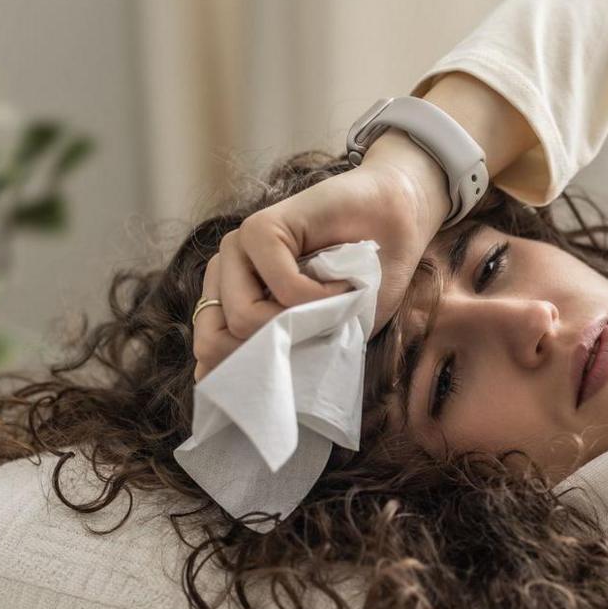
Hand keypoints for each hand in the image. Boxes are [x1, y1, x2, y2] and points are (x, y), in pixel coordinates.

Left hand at [193, 134, 448, 381]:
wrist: (400, 224)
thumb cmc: (365, 281)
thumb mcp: (324, 336)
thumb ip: (283, 357)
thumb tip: (221, 384)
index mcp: (231, 300)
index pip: (207, 353)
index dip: (243, 377)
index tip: (288, 378)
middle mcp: (226, 274)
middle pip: (213, 344)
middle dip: (270, 356)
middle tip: (315, 335)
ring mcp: (238, 249)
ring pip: (243, 319)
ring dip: (301, 323)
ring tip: (332, 304)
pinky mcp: (261, 228)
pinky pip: (281, 287)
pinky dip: (320, 295)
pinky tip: (342, 284)